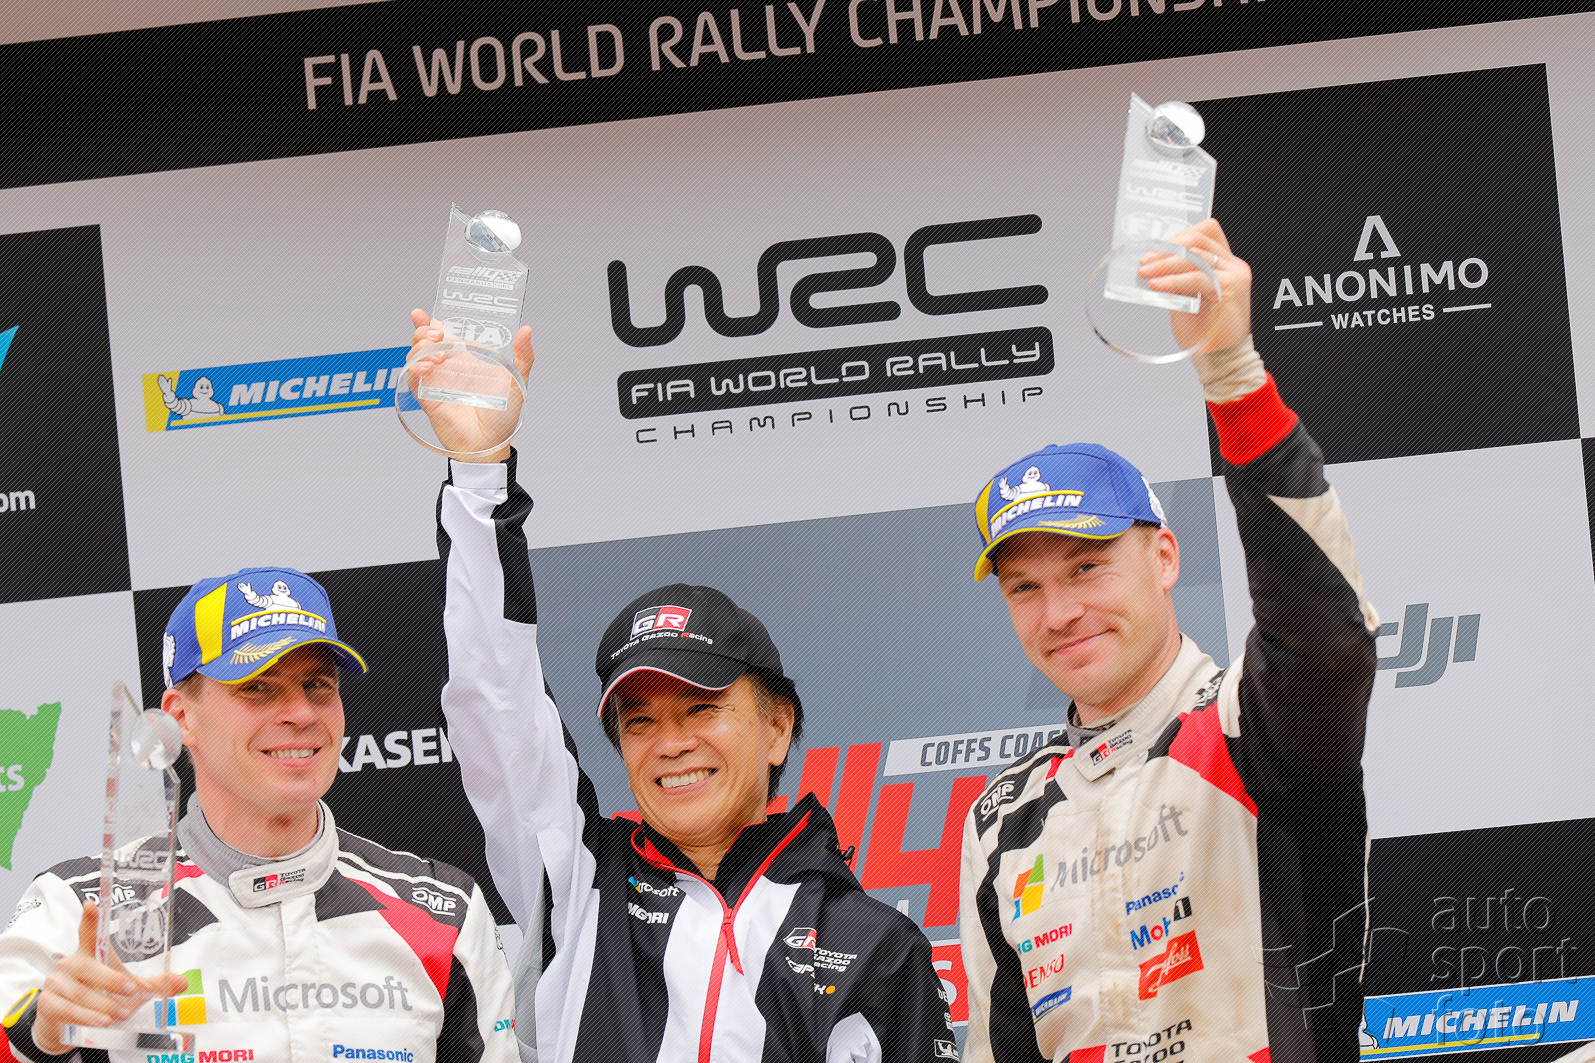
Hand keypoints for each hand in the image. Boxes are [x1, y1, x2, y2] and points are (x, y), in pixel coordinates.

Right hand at [32, 901, 187, 1053]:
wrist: (66, 1025)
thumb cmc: (99, 997)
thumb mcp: (126, 989)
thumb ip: (152, 984)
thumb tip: (183, 982)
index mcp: (90, 953)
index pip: (88, 932)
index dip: (89, 919)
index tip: (91, 905)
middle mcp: (70, 965)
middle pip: (88, 967)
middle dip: (111, 980)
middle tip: (132, 989)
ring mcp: (56, 984)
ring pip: (80, 993)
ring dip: (104, 1004)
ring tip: (123, 1012)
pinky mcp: (48, 1004)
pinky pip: (68, 1010)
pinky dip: (88, 1017)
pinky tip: (103, 1021)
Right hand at [407, 309, 535, 462]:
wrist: (491, 444)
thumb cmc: (504, 415)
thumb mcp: (518, 380)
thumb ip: (523, 356)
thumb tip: (527, 330)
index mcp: (465, 360)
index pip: (442, 336)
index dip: (429, 322)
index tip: (421, 313)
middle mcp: (447, 368)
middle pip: (424, 341)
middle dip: (424, 331)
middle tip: (437, 332)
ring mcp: (436, 382)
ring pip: (416, 356)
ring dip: (421, 348)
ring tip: (438, 353)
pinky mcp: (427, 398)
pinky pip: (414, 379)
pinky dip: (416, 369)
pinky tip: (428, 367)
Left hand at [1135, 218, 1251, 354]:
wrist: (1219, 357)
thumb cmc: (1204, 332)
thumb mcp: (1184, 299)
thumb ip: (1174, 280)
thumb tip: (1150, 267)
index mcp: (1224, 264)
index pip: (1203, 233)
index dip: (1177, 237)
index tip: (1152, 251)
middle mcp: (1233, 265)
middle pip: (1199, 239)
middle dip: (1167, 248)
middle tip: (1144, 262)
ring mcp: (1234, 275)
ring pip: (1197, 255)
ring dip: (1165, 263)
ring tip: (1144, 273)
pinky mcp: (1231, 289)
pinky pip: (1198, 277)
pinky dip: (1173, 280)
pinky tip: (1156, 286)